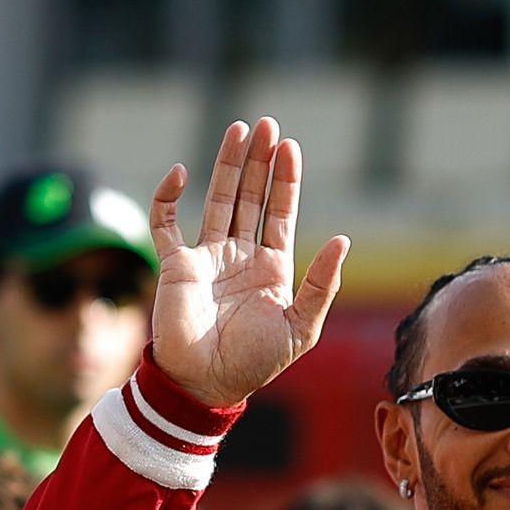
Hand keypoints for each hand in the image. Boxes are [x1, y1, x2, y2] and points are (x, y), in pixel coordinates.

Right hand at [148, 118, 349, 406]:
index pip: (280, 213)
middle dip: (259, 162)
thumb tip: (343, 240)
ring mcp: (206, 257)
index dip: (285, 180)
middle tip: (266, 124)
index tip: (290, 147)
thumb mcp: (301, 328)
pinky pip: (166, 223)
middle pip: (250, 196)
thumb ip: (321, 285)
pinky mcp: (174, 265)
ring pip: (217, 199)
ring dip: (227, 165)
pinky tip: (182, 172)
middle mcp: (240, 256)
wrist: (205, 385)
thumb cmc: (254, 363)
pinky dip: (168, 197)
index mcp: (272, 268)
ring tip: (239, 129)